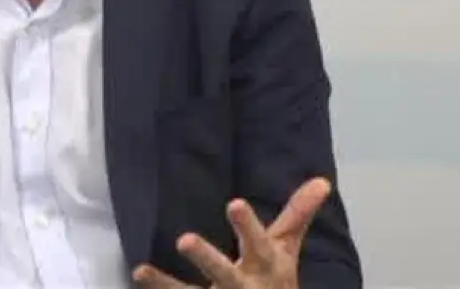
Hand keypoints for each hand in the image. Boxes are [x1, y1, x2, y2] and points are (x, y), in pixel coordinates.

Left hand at [133, 177, 331, 288]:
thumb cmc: (275, 281)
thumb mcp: (286, 250)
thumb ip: (298, 215)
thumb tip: (322, 180)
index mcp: (265, 266)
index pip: (259, 243)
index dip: (247, 226)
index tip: (234, 203)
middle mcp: (243, 286)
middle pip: (224, 273)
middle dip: (206, 258)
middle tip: (184, 239)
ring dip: (168, 286)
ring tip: (142, 271)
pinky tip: (137, 276)